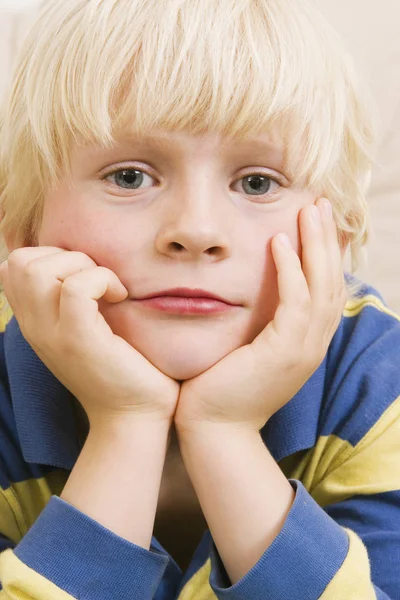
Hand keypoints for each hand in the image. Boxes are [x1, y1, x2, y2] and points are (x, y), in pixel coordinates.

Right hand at [0, 247, 179, 426]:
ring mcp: (52, 335)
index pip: (11, 266)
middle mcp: (35, 327)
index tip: (84, 274)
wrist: (133, 417)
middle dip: (63, 253)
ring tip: (108, 287)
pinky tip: (120, 296)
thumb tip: (89, 260)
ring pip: (37, 270)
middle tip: (97, 278)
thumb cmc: (121, 368)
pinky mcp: (78, 341)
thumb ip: (74, 300)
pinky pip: (76, 289)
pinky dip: (102, 279)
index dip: (48, 254)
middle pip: (18, 262)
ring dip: (81, 265)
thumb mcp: (86, 329)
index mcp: (35, 322)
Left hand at [175, 199, 347, 433]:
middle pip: (332, 281)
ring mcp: (302, 350)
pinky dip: (290, 270)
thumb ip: (259, 324)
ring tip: (310, 210)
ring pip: (321, 286)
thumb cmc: (222, 389)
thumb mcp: (249, 351)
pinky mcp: (283, 352)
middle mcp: (312, 344)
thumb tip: (250, 295)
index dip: (327, 254)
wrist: (215, 431)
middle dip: (328, 240)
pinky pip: (295, 302)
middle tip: (322, 204)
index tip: (319, 223)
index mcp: (306, 343)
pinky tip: (280, 243)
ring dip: (317, 245)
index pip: (326, 290)